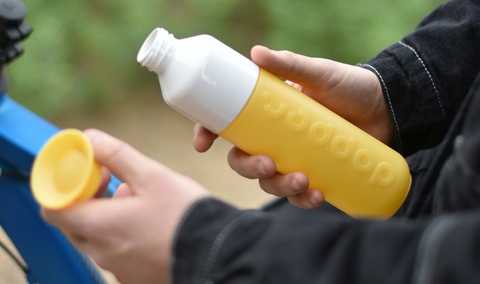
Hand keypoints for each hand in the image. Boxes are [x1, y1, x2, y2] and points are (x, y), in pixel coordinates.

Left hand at [43, 129, 207, 283]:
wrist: (215, 252)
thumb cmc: (185, 215)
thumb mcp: (152, 175)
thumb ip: (116, 155)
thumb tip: (90, 139)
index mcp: (100, 226)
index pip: (53, 207)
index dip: (65, 186)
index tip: (90, 174)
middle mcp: (102, 252)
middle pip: (73, 223)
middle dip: (87, 199)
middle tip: (112, 183)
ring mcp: (117, 268)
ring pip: (95, 238)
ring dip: (106, 216)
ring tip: (137, 202)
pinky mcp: (133, 277)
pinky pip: (114, 253)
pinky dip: (121, 235)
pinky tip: (147, 224)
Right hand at [193, 45, 391, 208]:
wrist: (388, 108)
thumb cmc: (350, 86)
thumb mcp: (319, 74)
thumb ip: (290, 64)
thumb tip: (255, 52)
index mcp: (268, 114)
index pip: (231, 125)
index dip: (209, 133)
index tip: (202, 144)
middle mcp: (276, 138)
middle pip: (244, 160)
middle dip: (248, 167)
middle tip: (268, 164)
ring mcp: (295, 158)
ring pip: (269, 181)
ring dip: (279, 187)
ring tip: (302, 181)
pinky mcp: (316, 174)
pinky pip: (299, 195)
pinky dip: (304, 200)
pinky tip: (317, 195)